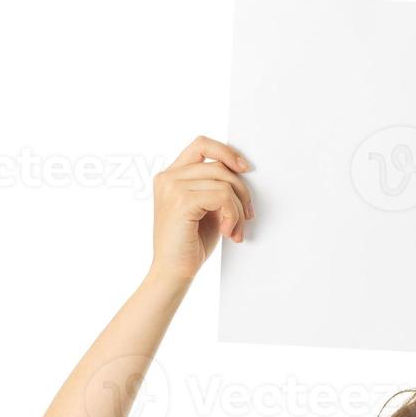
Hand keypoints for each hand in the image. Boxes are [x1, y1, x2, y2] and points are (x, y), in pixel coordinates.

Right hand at [149, 136, 254, 282]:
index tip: (245, 169)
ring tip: (235, 230)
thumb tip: (241, 172)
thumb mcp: (206, 208)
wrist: (173, 272)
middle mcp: (168, 177)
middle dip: (241, 191)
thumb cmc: (190, 244)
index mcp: (172, 175)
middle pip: (219, 165)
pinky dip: (232, 215)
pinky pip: (222, 196)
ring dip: (238, 209)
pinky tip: (228, 232)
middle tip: (246, 216)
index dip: (226, 151)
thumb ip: (215, 186)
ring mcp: (172, 187)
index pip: (202, 144)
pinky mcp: (181, 201)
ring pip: (224, 182)